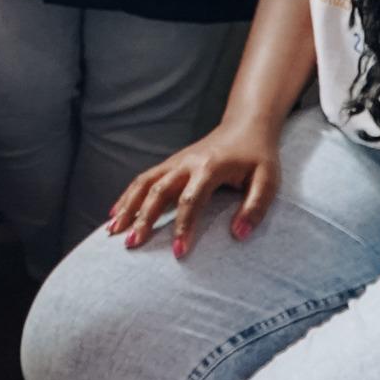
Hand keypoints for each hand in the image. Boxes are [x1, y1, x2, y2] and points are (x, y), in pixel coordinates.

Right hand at [108, 116, 282, 258]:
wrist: (246, 126)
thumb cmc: (258, 156)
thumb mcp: (268, 180)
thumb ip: (255, 207)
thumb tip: (238, 234)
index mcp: (209, 168)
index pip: (190, 201)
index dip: (183, 227)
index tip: (178, 253)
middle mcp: (186, 163)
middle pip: (158, 191)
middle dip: (143, 219)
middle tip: (131, 244)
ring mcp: (174, 162)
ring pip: (143, 183)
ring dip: (127, 206)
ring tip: (112, 230)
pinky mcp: (170, 164)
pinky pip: (142, 179)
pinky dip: (127, 196)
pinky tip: (115, 212)